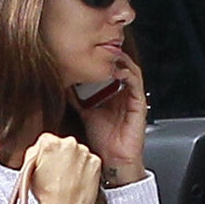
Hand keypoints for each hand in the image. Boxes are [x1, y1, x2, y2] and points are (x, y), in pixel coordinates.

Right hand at [24, 133, 101, 203]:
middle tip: (57, 175)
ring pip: (78, 153)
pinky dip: (85, 170)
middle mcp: (68, 142)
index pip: (46, 141)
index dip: (46, 155)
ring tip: (68, 181)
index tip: (47, 165)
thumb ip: (34, 153)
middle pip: (64, 145)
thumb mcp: (29, 171)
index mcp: (49, 142)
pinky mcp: (96, 162)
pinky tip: (78, 182)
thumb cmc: (45, 196)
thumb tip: (39, 149)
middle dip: (61, 157)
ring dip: (74, 163)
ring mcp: (84, 152)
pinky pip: (89, 162)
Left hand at [73, 51, 146, 186]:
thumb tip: (65, 85)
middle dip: (111, 54)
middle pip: (119, 66)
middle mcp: (123, 93)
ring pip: (130, 70)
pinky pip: (136, 83)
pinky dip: (128, 73)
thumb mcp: (86, 113)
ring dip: (120, 60)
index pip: (109, 69)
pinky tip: (119, 69)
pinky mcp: (139, 104)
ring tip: (109, 53)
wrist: (113, 159)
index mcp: (112, 94)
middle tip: (100, 44)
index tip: (89, 49)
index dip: (102, 58)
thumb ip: (78, 99)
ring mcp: (132, 97)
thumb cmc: (102, 140)